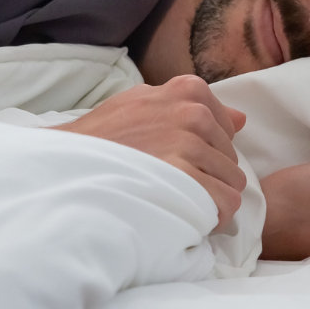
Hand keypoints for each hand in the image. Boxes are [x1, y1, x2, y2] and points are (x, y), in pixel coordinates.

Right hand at [57, 75, 246, 227]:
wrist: (68, 164)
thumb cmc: (103, 136)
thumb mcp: (143, 103)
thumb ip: (192, 107)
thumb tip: (241, 119)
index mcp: (188, 90)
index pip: (228, 130)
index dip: (207, 153)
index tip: (181, 163)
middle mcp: (194, 113)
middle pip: (231, 159)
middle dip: (209, 177)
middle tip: (174, 186)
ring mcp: (189, 145)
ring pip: (232, 184)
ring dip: (209, 199)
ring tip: (176, 201)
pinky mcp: (186, 178)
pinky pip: (225, 204)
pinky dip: (210, 217)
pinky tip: (184, 216)